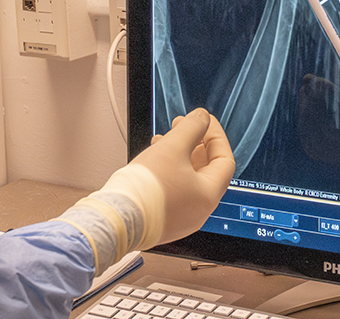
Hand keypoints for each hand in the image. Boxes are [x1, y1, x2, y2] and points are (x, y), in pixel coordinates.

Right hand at [133, 108, 234, 243]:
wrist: (115, 220)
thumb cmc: (145, 188)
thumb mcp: (173, 147)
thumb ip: (192, 127)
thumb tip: (203, 118)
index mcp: (209, 196)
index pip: (225, 160)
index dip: (215, 135)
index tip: (204, 120)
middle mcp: (199, 211)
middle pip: (207, 169)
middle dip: (195, 143)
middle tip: (182, 126)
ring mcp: (181, 218)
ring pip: (188, 179)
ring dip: (179, 154)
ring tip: (163, 139)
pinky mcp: (163, 220)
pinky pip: (174, 190)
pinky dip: (169, 171)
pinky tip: (153, 158)